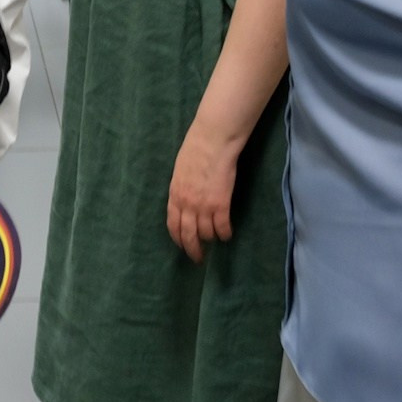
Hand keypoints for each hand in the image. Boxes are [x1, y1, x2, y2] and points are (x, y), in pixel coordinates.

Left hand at [166, 123, 240, 263]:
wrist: (212, 141)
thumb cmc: (195, 150)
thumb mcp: (180, 171)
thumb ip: (181, 189)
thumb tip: (184, 200)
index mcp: (175, 196)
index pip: (173, 225)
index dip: (178, 239)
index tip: (183, 247)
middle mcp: (187, 205)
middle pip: (188, 235)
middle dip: (193, 250)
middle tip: (199, 259)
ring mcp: (204, 206)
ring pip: (206, 233)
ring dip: (211, 239)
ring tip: (216, 239)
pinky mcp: (221, 205)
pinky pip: (222, 227)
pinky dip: (225, 233)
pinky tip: (227, 235)